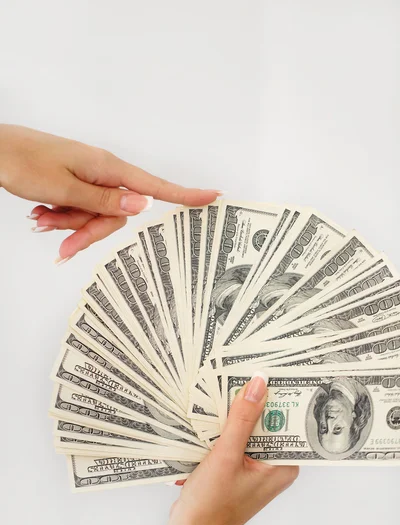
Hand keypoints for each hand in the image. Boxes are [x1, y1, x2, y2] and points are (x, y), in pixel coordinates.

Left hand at [0, 125, 221, 262]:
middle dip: (86, 231)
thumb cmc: (22, 162)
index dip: (184, 194)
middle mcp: (102, 171)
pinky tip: (40, 212)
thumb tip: (144, 206)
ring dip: (67, 223)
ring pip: (93, 214)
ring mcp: (87, 177)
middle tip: (60, 243)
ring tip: (40, 215)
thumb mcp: (65, 188)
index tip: (212, 196)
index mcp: (107, 168)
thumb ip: (105, 202)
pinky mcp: (73, 182)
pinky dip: (60, 216)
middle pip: (114, 214)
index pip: (154, 186)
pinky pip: (78, 208)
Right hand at [162, 373, 298, 524]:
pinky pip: (238, 442)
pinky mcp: (238, 471)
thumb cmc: (211, 503)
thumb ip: (242, 419)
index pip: (291, 424)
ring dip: (239, 415)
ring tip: (228, 387)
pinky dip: (228, 429)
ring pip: (251, 432)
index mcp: (282, 467)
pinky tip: (214, 415)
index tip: (276, 372)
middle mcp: (273, 468)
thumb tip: (259, 384)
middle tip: (246, 372)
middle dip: (257, 402)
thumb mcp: (226, 455)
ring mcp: (255, 470)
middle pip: (270, 425)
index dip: (284, 398)